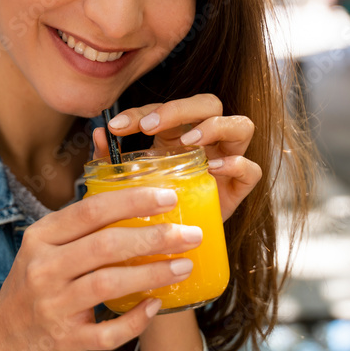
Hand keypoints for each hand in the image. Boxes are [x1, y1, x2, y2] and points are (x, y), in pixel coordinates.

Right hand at [0, 185, 203, 350]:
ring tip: (184, 265)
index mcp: (41, 236)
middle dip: (153, 237)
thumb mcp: (45, 246)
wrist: (6, 342)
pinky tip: (156, 304)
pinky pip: (108, 331)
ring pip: (109, 284)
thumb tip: (134, 194)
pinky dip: (136, 319)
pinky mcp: (66, 338)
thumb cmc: (36, 283)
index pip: (91, 210)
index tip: (169, 198)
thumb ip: (80, 224)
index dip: (132, 201)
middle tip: (190, 234)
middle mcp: (44, 268)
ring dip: (153, 273)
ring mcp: (53, 305)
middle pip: (105, 245)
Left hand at [93, 95, 261, 221]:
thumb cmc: (151, 206)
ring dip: (214, 127)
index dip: (141, 111)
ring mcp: (228, 160)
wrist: (174, 246)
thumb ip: (113, 159)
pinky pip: (252, 169)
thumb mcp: (128, 182)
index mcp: (179, 134)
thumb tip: (98, 133)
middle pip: (208, 104)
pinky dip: (236, 164)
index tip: (116, 127)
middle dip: (178, 109)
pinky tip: (213, 168)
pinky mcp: (240, 189)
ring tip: (187, 140)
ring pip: (241, 126)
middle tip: (149, 126)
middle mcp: (208, 141)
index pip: (165, 109)